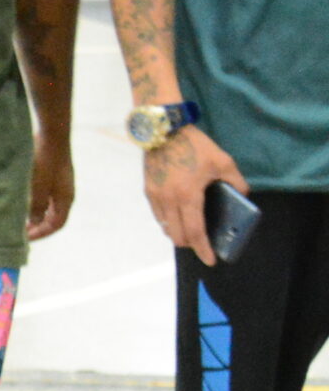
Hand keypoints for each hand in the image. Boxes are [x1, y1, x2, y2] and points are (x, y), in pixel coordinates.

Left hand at [26, 138, 74, 240]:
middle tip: (20, 231)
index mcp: (65, 200)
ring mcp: (60, 182)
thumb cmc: (44, 163)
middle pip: (53, 216)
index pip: (56, 225)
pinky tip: (20, 198)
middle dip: (37, 225)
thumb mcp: (37, 188)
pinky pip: (44, 192)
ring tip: (18, 217)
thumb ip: (36, 207)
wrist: (52, 135)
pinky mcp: (53, 172)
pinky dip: (33, 200)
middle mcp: (65, 192)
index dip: (41, 234)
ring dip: (34, 213)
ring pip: (48, 204)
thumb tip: (34, 222)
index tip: (25, 239)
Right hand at [144, 126, 247, 266]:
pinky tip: (178, 213)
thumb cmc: (195, 145)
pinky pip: (158, 214)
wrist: (163, 129)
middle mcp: (168, 200)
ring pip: (165, 226)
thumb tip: (242, 196)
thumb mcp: (223, 161)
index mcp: (188, 195)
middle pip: (176, 235)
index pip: (194, 231)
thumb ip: (236, 182)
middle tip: (202, 241)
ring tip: (190, 227)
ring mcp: (155, 195)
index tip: (210, 260)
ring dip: (177, 232)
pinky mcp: (148, 189)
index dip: (203, 248)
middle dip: (190, 243)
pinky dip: (168, 220)